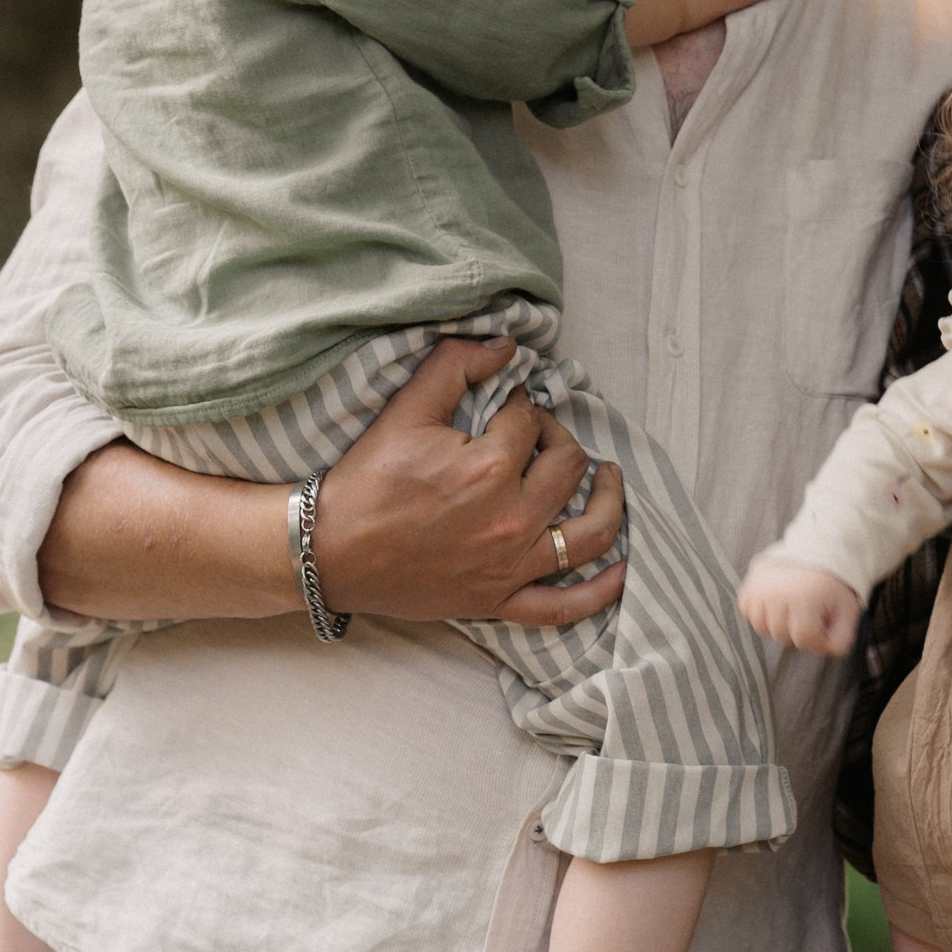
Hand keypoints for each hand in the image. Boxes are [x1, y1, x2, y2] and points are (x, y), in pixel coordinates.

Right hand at [39, 339, 623, 631]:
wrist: (328, 551)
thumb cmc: (365, 480)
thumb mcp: (406, 410)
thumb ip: (456, 366)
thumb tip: (506, 345)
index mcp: (490, 468)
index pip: (529, 421)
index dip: (521, 405)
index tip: (505, 406)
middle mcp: (511, 520)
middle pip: (567, 468)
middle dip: (560, 441)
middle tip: (542, 434)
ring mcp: (510, 567)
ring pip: (586, 534)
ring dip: (608, 502)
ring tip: (609, 477)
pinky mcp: (500, 601)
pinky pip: (564, 606)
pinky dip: (601, 591)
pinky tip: (623, 567)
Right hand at [739, 556, 861, 654]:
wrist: (814, 551)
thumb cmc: (831, 585)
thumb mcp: (847, 610)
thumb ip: (841, 638)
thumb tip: (824, 651)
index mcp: (804, 596)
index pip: (803, 639)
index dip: (816, 639)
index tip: (824, 626)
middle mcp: (777, 592)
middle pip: (781, 635)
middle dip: (797, 631)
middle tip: (809, 614)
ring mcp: (759, 587)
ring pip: (761, 627)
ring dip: (777, 624)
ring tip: (792, 610)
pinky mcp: (748, 584)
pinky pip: (748, 612)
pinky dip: (760, 613)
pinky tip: (776, 604)